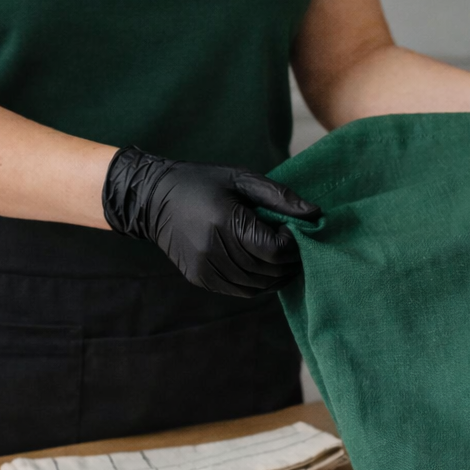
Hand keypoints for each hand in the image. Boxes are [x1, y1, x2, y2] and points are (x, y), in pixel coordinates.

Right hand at [102, 147, 320, 297]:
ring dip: (275, 277)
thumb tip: (316, 214)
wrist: (153, 199)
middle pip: (267, 271)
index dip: (292, 245)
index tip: (291, 231)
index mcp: (225, 221)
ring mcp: (205, 268)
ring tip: (280, 259)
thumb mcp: (241, 179)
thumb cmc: (203, 182)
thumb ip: (279, 196)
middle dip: (288, 263)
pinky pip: (240, 290)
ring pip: (256, 286)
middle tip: (293, 248)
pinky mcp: (200, 278)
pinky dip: (258, 284)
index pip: (273, 250)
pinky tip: (261, 267)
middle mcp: (213, 249)